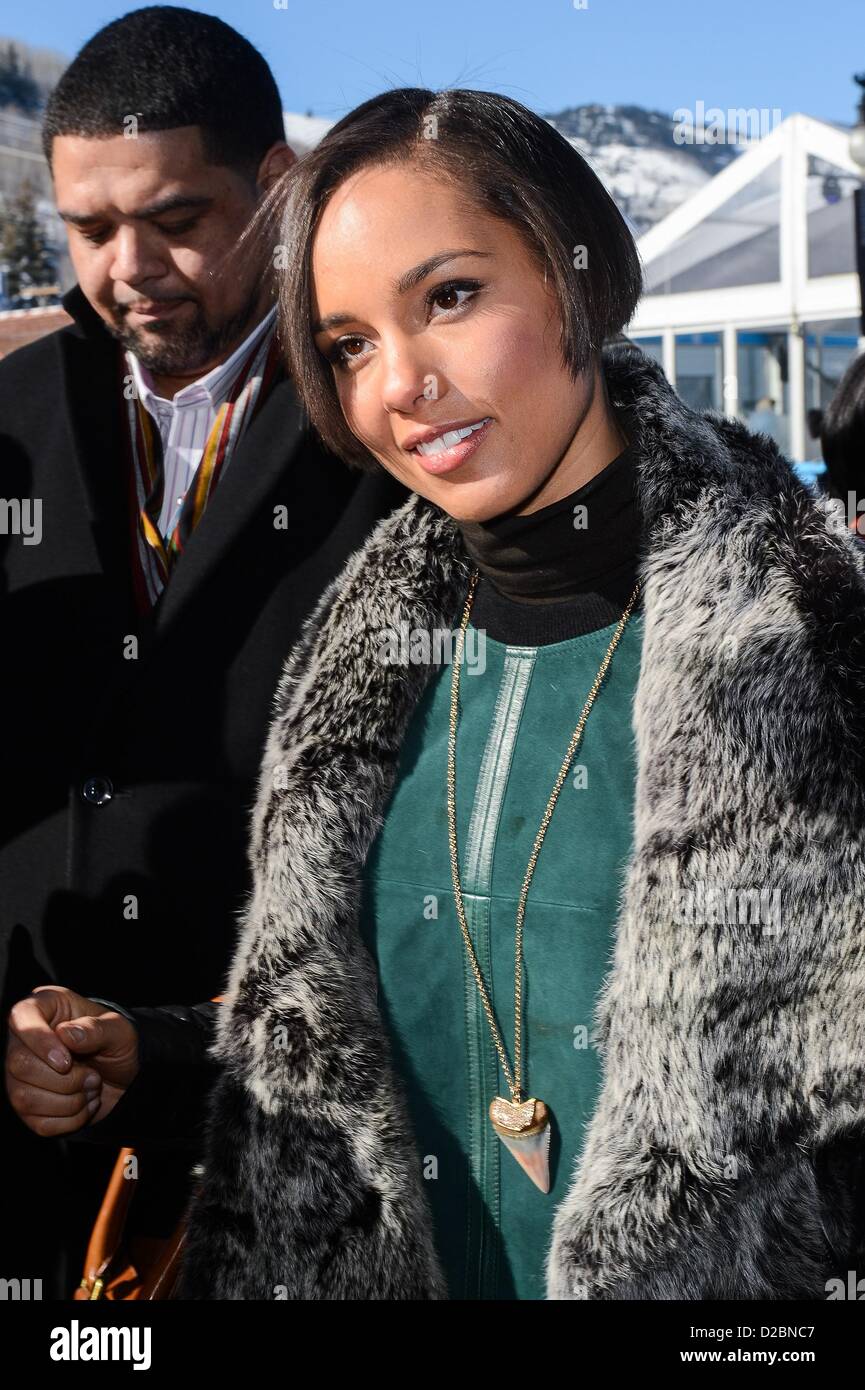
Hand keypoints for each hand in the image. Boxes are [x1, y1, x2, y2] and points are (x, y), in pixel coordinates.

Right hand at [5, 986, 139, 1135]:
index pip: (21, 1018)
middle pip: (19, 1064)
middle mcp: (25, 1041)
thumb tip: (66, 1033)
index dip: (40, 1041)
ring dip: (69, 1101)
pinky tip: (83, 1104)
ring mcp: (21, 1076)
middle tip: (93, 1076)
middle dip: (65, 1079)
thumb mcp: (119, 1030)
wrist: (126, 1077)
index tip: (66, 1061)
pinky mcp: (28, 1106)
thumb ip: (96, 1029)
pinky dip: (70, 1119)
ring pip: (25, 1098)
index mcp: (46, 1008)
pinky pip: (40, 1123)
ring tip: (91, 1088)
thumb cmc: (118, 1044)